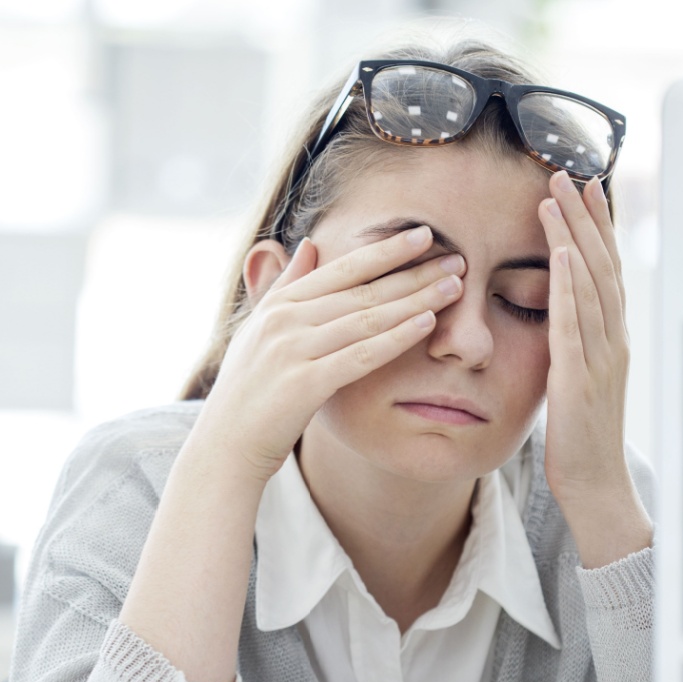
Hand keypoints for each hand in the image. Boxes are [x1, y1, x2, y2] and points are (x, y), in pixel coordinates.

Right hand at [193, 227, 466, 484]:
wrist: (226, 446)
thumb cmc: (248, 392)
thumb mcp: (260, 331)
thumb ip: (285, 286)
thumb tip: (309, 244)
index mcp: (279, 305)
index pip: (342, 269)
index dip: (385, 250)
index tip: (423, 234)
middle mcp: (285, 321)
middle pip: (363, 290)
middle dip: (413, 272)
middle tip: (456, 257)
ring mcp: (292, 351)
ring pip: (367, 318)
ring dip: (415, 299)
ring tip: (454, 285)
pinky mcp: (303, 384)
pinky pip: (360, 356)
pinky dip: (396, 338)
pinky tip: (428, 325)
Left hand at [537, 171, 652, 566]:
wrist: (597, 486)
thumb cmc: (582, 439)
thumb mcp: (579, 381)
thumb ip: (574, 345)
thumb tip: (560, 316)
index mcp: (612, 339)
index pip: (607, 270)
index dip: (597, 227)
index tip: (585, 187)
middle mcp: (613, 339)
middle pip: (602, 264)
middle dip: (584, 216)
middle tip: (566, 172)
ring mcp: (600, 356)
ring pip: (590, 282)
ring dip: (573, 234)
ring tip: (554, 195)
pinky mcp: (579, 376)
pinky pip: (574, 322)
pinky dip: (569, 284)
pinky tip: (559, 252)